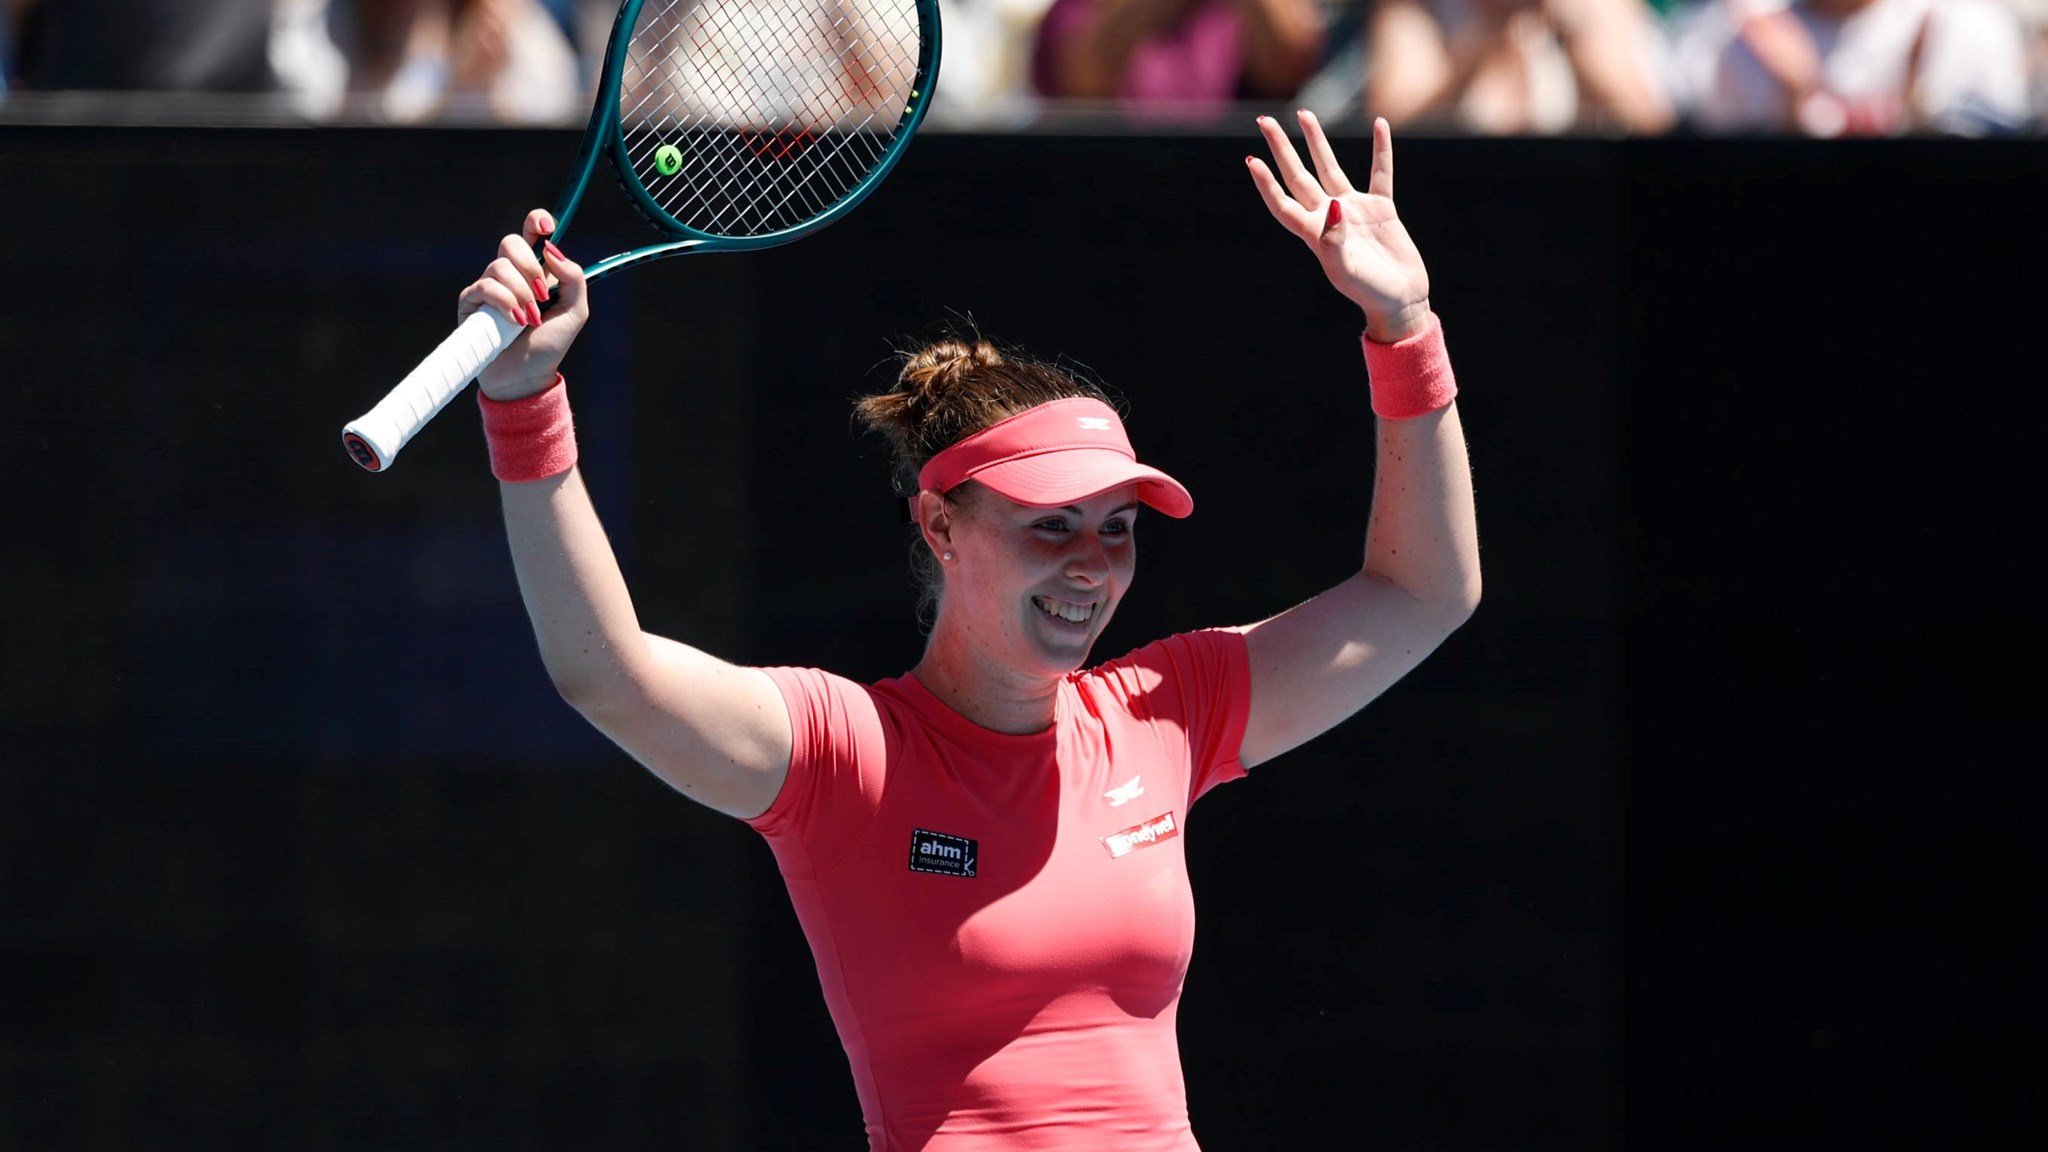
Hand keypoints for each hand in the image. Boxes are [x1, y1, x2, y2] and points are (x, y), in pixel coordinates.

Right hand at [459, 208, 589, 400]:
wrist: (526, 376)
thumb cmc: (549, 345)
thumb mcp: (575, 311)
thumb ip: (573, 278)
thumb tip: (552, 249)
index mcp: (536, 271)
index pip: (531, 234)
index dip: (537, 221)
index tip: (547, 226)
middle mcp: (511, 274)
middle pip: (510, 242)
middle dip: (529, 266)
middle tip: (543, 295)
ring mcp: (489, 286)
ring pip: (499, 267)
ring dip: (520, 294)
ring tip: (530, 319)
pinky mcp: (471, 301)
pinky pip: (485, 287)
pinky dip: (505, 303)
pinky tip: (515, 322)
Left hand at [1248, 112, 1431, 342]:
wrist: (1401, 300)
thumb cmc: (1370, 292)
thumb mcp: (1347, 271)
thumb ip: (1334, 240)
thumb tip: (1333, 203)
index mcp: (1314, 233)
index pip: (1282, 202)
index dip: (1266, 184)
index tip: (1251, 160)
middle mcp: (1329, 216)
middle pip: (1298, 175)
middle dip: (1281, 149)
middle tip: (1264, 121)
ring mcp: (1353, 210)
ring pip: (1330, 167)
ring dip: (1317, 141)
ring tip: (1305, 114)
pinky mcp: (1381, 208)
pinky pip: (1380, 173)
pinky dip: (1381, 149)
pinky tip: (1380, 124)